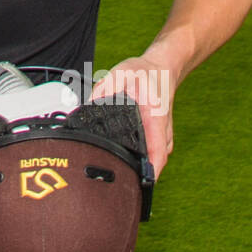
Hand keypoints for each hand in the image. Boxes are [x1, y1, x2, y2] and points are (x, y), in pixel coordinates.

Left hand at [89, 53, 175, 178]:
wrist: (162, 68)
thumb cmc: (145, 72)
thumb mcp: (122, 73)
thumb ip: (104, 88)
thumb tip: (88, 105)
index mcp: (156, 118)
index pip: (157, 153)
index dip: (148, 172)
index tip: (135, 182)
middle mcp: (163, 131)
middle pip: (154, 162)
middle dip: (135, 172)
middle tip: (113, 177)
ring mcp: (163, 136)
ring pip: (153, 159)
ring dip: (137, 166)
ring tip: (115, 169)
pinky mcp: (160, 137)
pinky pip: (151, 154)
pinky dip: (138, 157)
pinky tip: (122, 157)